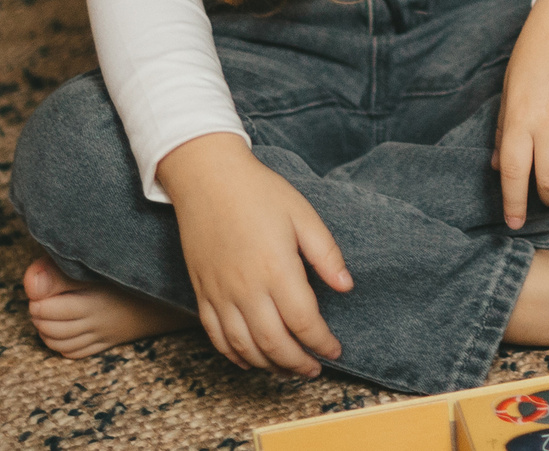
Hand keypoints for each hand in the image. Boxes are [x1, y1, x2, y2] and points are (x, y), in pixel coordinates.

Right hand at [153, 132, 352, 376]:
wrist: (207, 178)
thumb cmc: (259, 192)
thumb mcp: (303, 214)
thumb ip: (326, 254)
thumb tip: (347, 286)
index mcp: (276, 269)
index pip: (304, 321)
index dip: (322, 342)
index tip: (335, 350)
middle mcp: (246, 288)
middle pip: (275, 343)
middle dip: (298, 364)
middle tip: (315, 369)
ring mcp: (220, 294)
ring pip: (245, 347)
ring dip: (269, 366)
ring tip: (288, 370)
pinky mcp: (202, 293)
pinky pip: (216, 337)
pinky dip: (235, 356)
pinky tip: (251, 360)